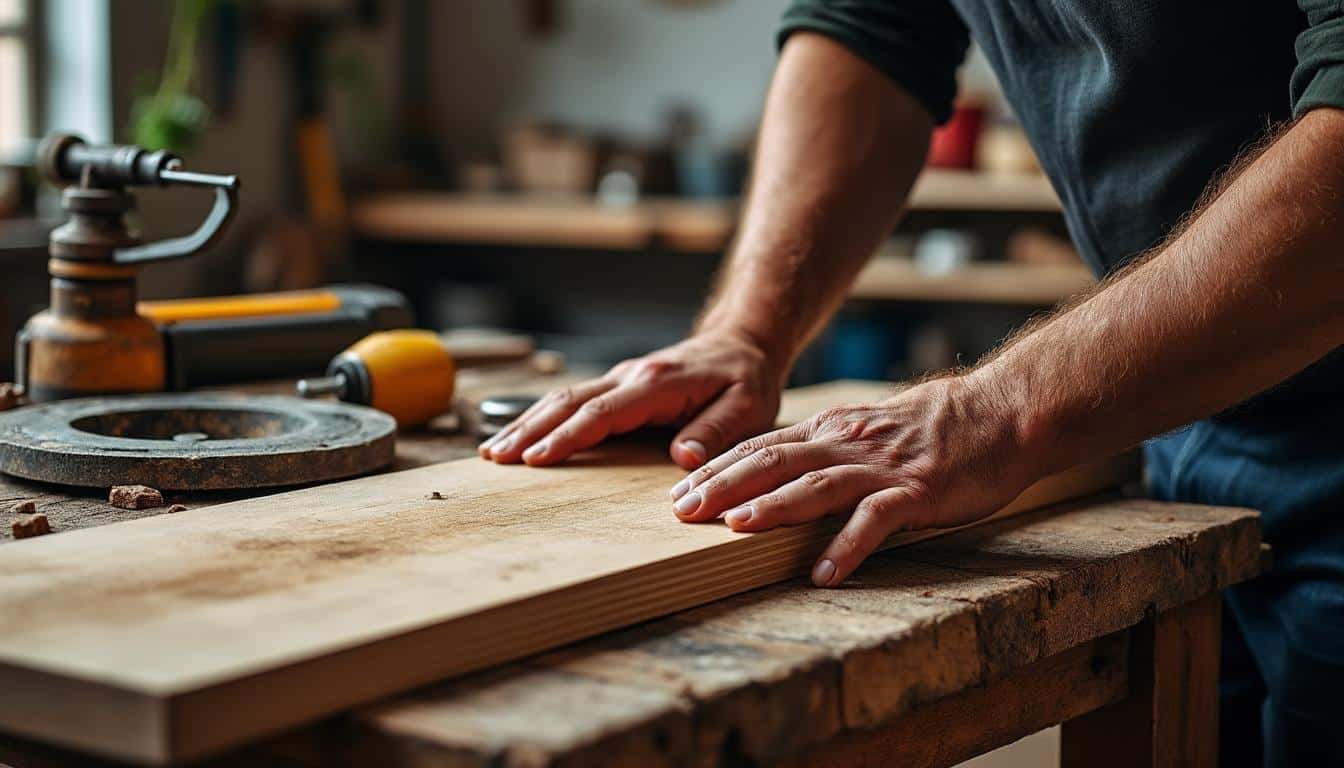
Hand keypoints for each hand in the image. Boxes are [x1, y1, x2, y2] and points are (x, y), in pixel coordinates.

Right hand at [480, 330, 785, 468]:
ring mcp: (621, 378)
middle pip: (569, 402)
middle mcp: (632, 376)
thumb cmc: (746, 380)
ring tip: (493, 453)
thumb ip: (716, 431)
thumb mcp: (747, 407)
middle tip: (495, 459)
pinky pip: (573, 400)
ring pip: (563, 398)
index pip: (602, 413)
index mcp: (658, 383)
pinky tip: (521, 435)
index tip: (535, 458)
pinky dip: (542, 417)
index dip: (567, 437)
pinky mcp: (618, 385)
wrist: (743, 344)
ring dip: (526, 423)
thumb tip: (682, 457)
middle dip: (529, 430)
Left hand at [668, 376, 1032, 586]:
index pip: (762, 446)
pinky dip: (847, 545)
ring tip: (734, 527)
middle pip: (774, 461)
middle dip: (724, 484)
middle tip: (682, 510)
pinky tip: (823, 572)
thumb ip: (823, 451)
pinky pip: (877, 520)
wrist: (1000, 413)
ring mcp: (881, 468)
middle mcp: (847, 444)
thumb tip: (773, 475)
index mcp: (830, 431)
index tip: (678, 489)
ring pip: (817, 483)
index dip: (717, 467)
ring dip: (773, 506)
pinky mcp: (917, 491)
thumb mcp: (864, 432)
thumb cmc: (931, 430)